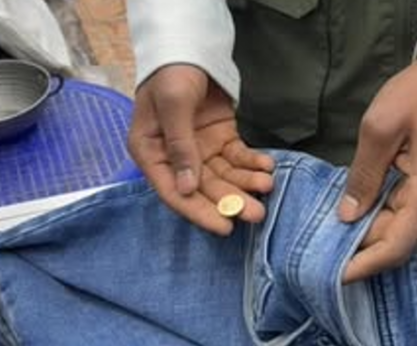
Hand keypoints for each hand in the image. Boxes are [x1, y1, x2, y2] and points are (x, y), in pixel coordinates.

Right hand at [128, 65, 274, 235]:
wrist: (189, 47)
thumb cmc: (172, 73)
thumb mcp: (173, 104)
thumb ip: (181, 146)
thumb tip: (187, 189)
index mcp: (150, 152)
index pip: (173, 191)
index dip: (199, 211)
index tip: (224, 227)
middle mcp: (173, 157)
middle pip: (203, 189)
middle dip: (230, 201)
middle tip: (256, 213)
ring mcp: (198, 150)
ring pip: (224, 176)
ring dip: (245, 184)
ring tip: (266, 186)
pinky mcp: (219, 140)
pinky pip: (236, 158)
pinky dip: (252, 164)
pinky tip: (266, 167)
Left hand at [338, 42, 416, 282]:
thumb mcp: (379, 129)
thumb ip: (363, 175)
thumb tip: (346, 216)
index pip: (395, 246)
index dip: (364, 265)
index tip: (333, 277)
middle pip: (394, 241)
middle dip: (358, 252)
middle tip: (315, 258)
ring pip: (396, 229)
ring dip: (364, 236)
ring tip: (325, 241)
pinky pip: (400, 213)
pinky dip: (375, 218)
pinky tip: (347, 217)